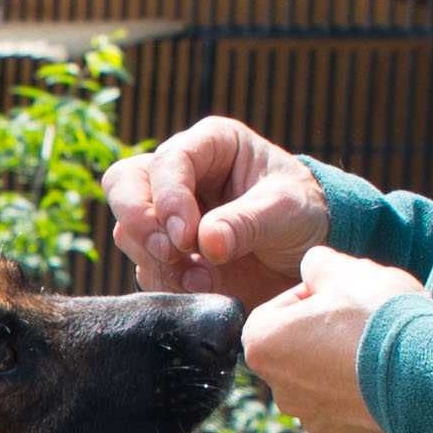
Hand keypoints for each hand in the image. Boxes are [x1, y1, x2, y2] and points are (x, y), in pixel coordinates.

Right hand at [101, 115, 328, 307]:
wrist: (308, 255)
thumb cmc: (304, 213)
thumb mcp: (286, 210)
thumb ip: (246, 222)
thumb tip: (206, 243)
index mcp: (210, 146)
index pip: (167, 161)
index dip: (168, 197)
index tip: (186, 236)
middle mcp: (180, 175)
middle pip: (124, 184)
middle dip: (140, 221)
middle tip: (169, 252)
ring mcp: (169, 215)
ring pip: (129, 230)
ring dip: (156, 259)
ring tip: (201, 278)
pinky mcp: (169, 253)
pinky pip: (146, 267)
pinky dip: (167, 282)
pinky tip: (202, 287)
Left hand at [242, 246, 422, 432]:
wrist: (432, 376)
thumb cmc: (379, 318)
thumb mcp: (347, 270)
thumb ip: (318, 264)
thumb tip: (314, 267)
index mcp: (264, 345)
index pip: (276, 309)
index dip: (311, 294)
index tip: (342, 293)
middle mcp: (281, 392)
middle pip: (302, 349)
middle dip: (329, 332)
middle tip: (368, 319)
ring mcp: (317, 423)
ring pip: (329, 382)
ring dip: (350, 365)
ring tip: (388, 349)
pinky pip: (356, 411)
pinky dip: (371, 395)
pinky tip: (398, 379)